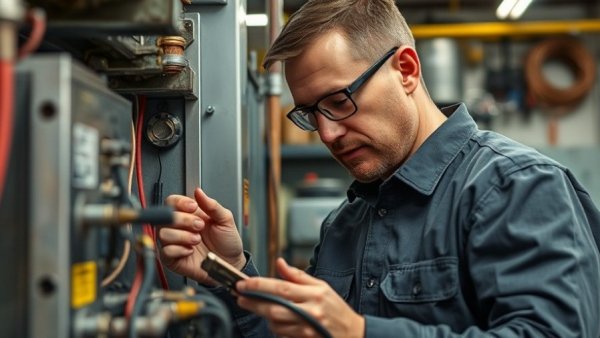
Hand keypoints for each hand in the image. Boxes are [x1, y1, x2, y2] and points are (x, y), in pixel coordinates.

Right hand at [159, 188, 245, 284]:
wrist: (231, 262)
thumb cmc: (227, 242)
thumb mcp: (225, 219)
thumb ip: (212, 205)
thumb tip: (199, 192)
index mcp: (189, 214)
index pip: (172, 201)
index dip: (180, 202)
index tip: (193, 207)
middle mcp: (178, 227)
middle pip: (165, 217)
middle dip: (184, 220)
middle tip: (200, 226)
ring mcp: (173, 243)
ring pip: (163, 233)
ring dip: (183, 236)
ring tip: (196, 240)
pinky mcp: (171, 258)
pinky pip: (165, 251)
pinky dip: (180, 250)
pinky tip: (190, 251)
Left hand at [236, 258, 363, 337]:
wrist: (352, 334)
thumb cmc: (336, 309)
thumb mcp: (321, 286)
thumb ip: (298, 275)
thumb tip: (279, 263)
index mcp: (315, 294)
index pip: (281, 288)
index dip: (259, 285)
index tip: (244, 283)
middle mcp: (311, 312)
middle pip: (274, 307)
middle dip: (253, 302)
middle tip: (240, 296)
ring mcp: (306, 329)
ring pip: (275, 323)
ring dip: (263, 315)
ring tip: (259, 307)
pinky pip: (281, 334)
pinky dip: (274, 327)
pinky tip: (275, 320)